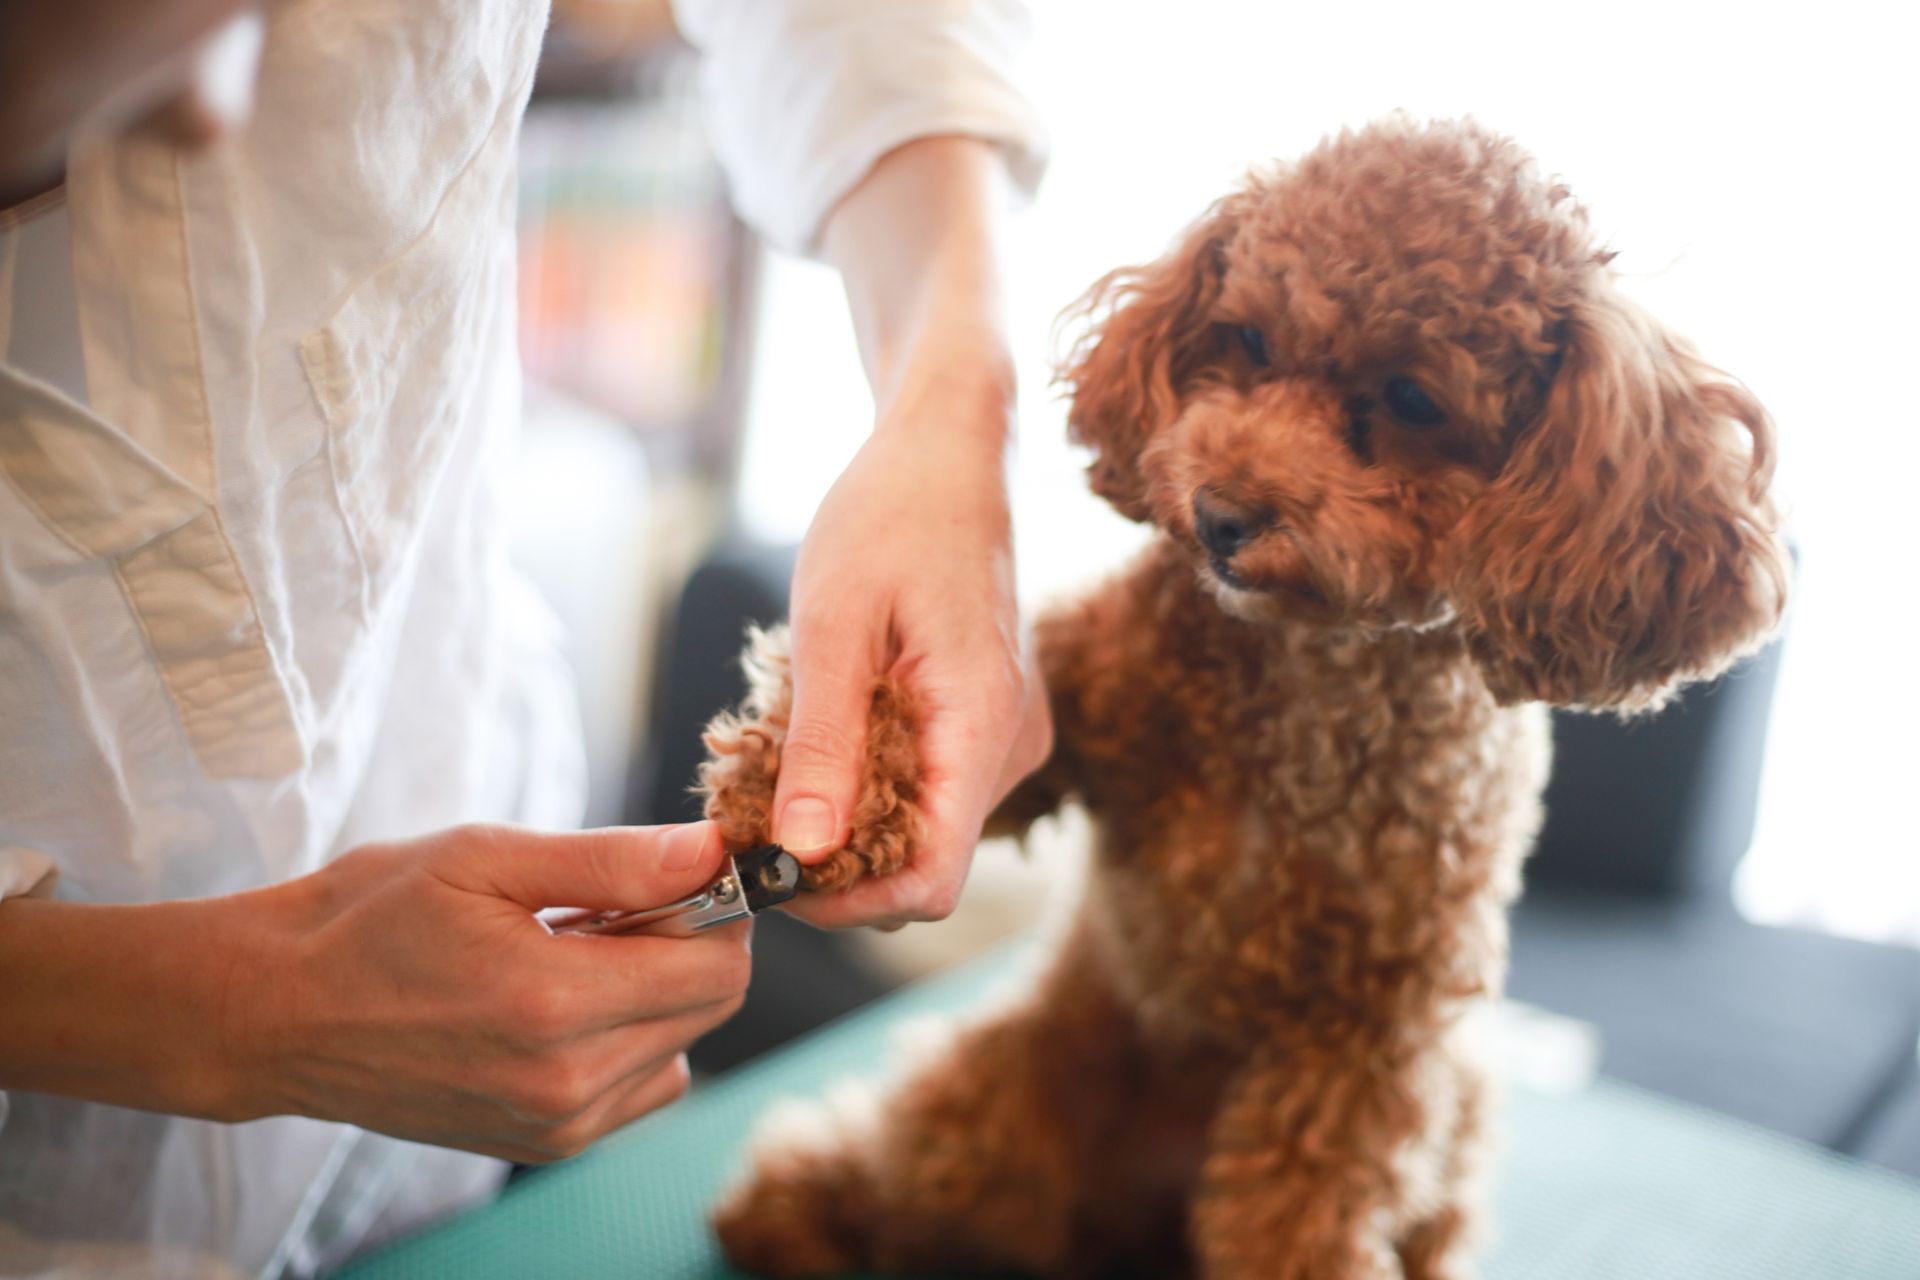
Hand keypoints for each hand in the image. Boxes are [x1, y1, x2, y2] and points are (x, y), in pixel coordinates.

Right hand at [243, 821, 749, 1162]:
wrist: (275, 1012)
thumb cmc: (370, 918)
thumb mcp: (488, 858)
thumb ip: (614, 861)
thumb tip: (712, 849)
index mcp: (555, 1003)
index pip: (717, 960)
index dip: (719, 903)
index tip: (680, 868)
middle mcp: (566, 1081)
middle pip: (712, 1005)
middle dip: (691, 941)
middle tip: (616, 902)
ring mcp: (555, 1126)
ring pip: (684, 1046)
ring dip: (658, 991)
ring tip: (575, 952)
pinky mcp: (542, 1146)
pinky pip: (642, 1088)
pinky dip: (631, 1040)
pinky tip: (563, 1002)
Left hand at [772, 355, 1051, 929]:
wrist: (950, 448)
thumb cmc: (891, 513)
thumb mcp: (834, 624)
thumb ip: (823, 745)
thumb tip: (803, 852)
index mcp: (982, 725)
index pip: (933, 880)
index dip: (850, 901)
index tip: (772, 877)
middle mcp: (1012, 745)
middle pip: (926, 862)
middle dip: (839, 861)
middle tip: (756, 817)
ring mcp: (1008, 735)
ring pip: (928, 826)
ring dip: (853, 818)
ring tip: (786, 760)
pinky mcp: (991, 721)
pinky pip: (934, 784)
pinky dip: (875, 781)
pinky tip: (828, 732)